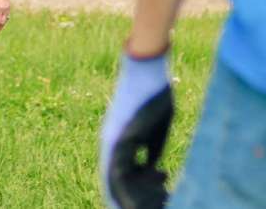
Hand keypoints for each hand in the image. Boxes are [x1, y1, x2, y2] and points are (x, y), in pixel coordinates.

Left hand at [100, 53, 172, 208]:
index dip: (136, 188)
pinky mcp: (116, 138)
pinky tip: (137, 200)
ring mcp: (110, 140)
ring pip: (113, 180)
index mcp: (118, 140)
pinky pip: (117, 171)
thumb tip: (152, 169)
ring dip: (132, 197)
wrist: (147, 71)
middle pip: (114, 180)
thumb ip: (151, 148)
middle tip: (150, 206)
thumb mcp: (155, 127)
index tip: (155, 195)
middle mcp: (109, 142)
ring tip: (152, 205)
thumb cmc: (154, 95)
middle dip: (130, 197)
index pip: (122, 172)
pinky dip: (126, 189)